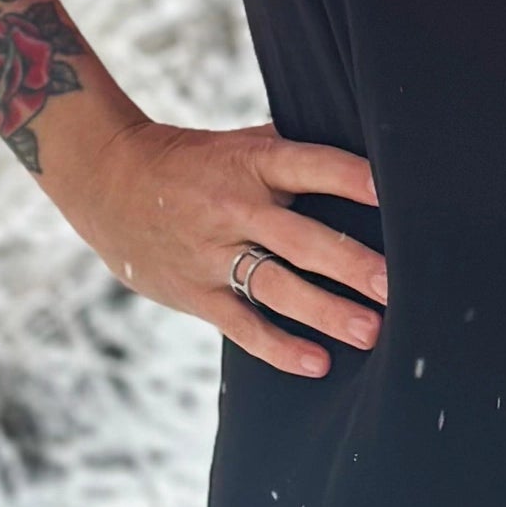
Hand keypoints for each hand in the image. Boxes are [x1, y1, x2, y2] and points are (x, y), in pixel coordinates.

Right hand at [78, 117, 385, 377]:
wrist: (111, 181)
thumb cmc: (198, 160)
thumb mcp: (243, 143)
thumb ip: (293, 153)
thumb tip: (365, 156)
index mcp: (254, 163)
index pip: (311, 166)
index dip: (351, 177)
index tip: (393, 191)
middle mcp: (236, 208)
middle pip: (301, 240)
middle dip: (350, 264)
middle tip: (394, 286)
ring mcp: (214, 254)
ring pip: (277, 287)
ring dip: (325, 312)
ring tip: (371, 331)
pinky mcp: (197, 292)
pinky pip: (242, 325)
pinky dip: (279, 347)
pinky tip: (317, 363)